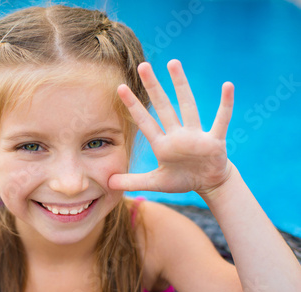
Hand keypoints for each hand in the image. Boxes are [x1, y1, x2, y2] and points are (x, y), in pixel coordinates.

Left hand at [109, 59, 234, 195]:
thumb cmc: (182, 179)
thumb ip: (133, 181)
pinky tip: (227, 86)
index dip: (133, 105)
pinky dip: (225, 105)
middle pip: (163, 106)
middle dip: (153, 87)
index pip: (144, 121)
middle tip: (142, 65)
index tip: (120, 88)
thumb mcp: (155, 183)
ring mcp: (196, 135)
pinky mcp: (214, 141)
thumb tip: (109, 182)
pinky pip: (221, 120)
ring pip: (188, 106)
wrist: (209, 183)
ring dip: (181, 85)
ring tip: (173, 63)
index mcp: (162, 144)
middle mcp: (177, 135)